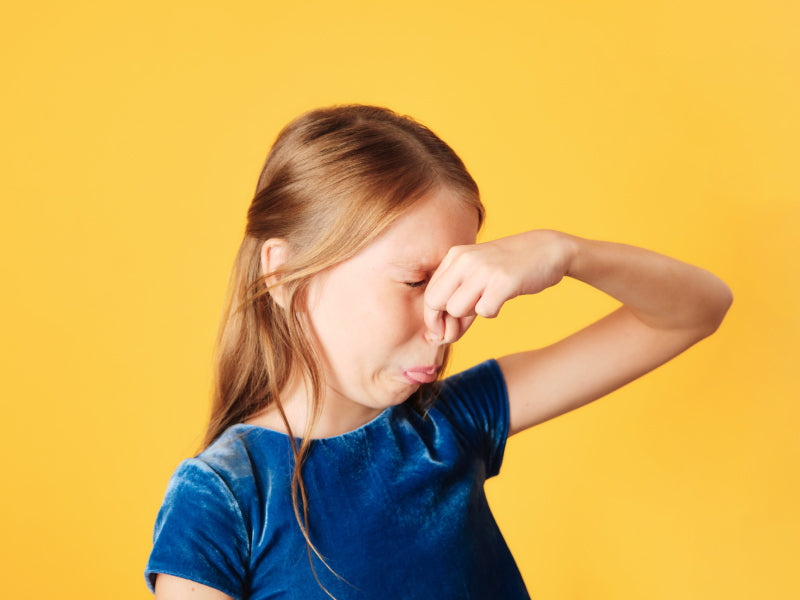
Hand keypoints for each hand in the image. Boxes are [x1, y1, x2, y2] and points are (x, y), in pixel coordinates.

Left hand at [423, 229, 575, 342]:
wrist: (549, 249)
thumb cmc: (510, 268)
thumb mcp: (478, 277)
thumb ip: (458, 301)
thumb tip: (437, 337)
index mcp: (455, 256)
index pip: (430, 295)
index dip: (435, 319)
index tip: (445, 331)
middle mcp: (465, 259)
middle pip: (435, 303)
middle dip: (447, 320)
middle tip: (465, 323)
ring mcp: (484, 269)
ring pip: (456, 309)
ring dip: (472, 314)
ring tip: (488, 301)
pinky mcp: (503, 280)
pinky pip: (484, 311)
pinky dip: (493, 312)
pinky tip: (502, 300)